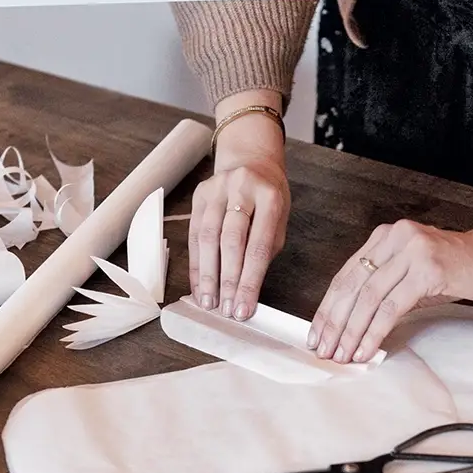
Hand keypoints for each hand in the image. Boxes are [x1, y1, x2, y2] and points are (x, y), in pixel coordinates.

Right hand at [189, 157, 289, 318]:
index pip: (258, 246)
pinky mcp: (198, 195)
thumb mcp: (278, 221)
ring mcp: (217, 190)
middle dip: (227, 280)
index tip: (244, 308)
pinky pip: (194, 235)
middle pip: (231, 241)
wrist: (250, 162)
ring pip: (207, 237)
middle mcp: (241, 190)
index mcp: (269, 197)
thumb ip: (265, 251)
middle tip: (225, 310)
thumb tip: (247, 292)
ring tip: (209, 302)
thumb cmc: (268, 199)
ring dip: (207, 275)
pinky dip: (196, 264)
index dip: (250, 281)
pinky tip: (199, 286)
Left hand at [308, 219, 472, 363]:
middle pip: (352, 286)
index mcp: (385, 237)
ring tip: (342, 355)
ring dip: (351, 331)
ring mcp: (411, 251)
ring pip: (368, 298)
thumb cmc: (453, 271)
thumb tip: (349, 326)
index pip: (346, 275)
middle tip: (324, 349)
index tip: (316, 333)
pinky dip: (374, 331)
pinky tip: (365, 349)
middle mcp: (394, 238)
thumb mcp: (410, 275)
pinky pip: (391, 307)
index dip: (328, 308)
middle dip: (334, 322)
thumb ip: (382, 289)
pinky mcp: (427, 269)